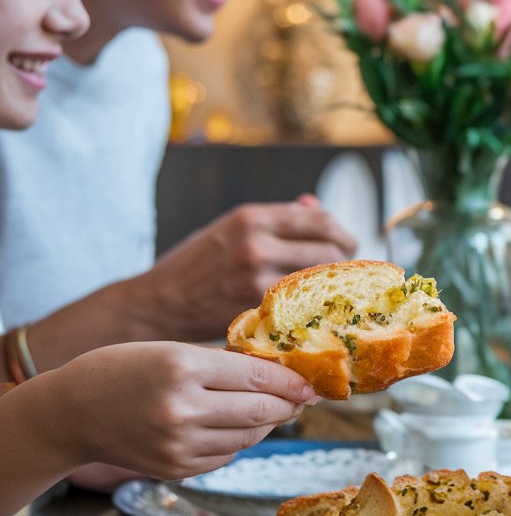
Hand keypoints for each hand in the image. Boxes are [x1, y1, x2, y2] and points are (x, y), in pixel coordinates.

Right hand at [41, 342, 316, 480]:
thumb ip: (222, 363)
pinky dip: (240, 441)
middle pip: (259, 412)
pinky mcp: (174, 469)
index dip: (291, 380)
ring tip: (275, 408)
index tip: (311, 382)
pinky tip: (238, 426)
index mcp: (181, 367)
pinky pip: (226, 456)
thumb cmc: (123, 370)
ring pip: (247, 438)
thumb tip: (277, 372)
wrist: (70, 413)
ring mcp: (177, 445)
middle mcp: (180, 409)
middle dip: (289, 405)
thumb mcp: (171, 349)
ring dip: (268, 423)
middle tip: (305, 397)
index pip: (256, 376)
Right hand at [129, 196, 356, 340]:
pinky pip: (301, 305)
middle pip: (329, 250)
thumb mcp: (231, 228)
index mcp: (251, 218)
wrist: (157, 304)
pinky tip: (315, 308)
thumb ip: (276, 219)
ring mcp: (257, 280)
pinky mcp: (256, 310)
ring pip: (320, 280)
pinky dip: (313, 305)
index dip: (341, 231)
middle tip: (347, 269)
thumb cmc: (196, 264)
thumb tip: (316, 204)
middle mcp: (256, 245)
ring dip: (334, 285)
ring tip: (335, 288)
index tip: (348, 242)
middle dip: (345, 260)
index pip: (319, 219)